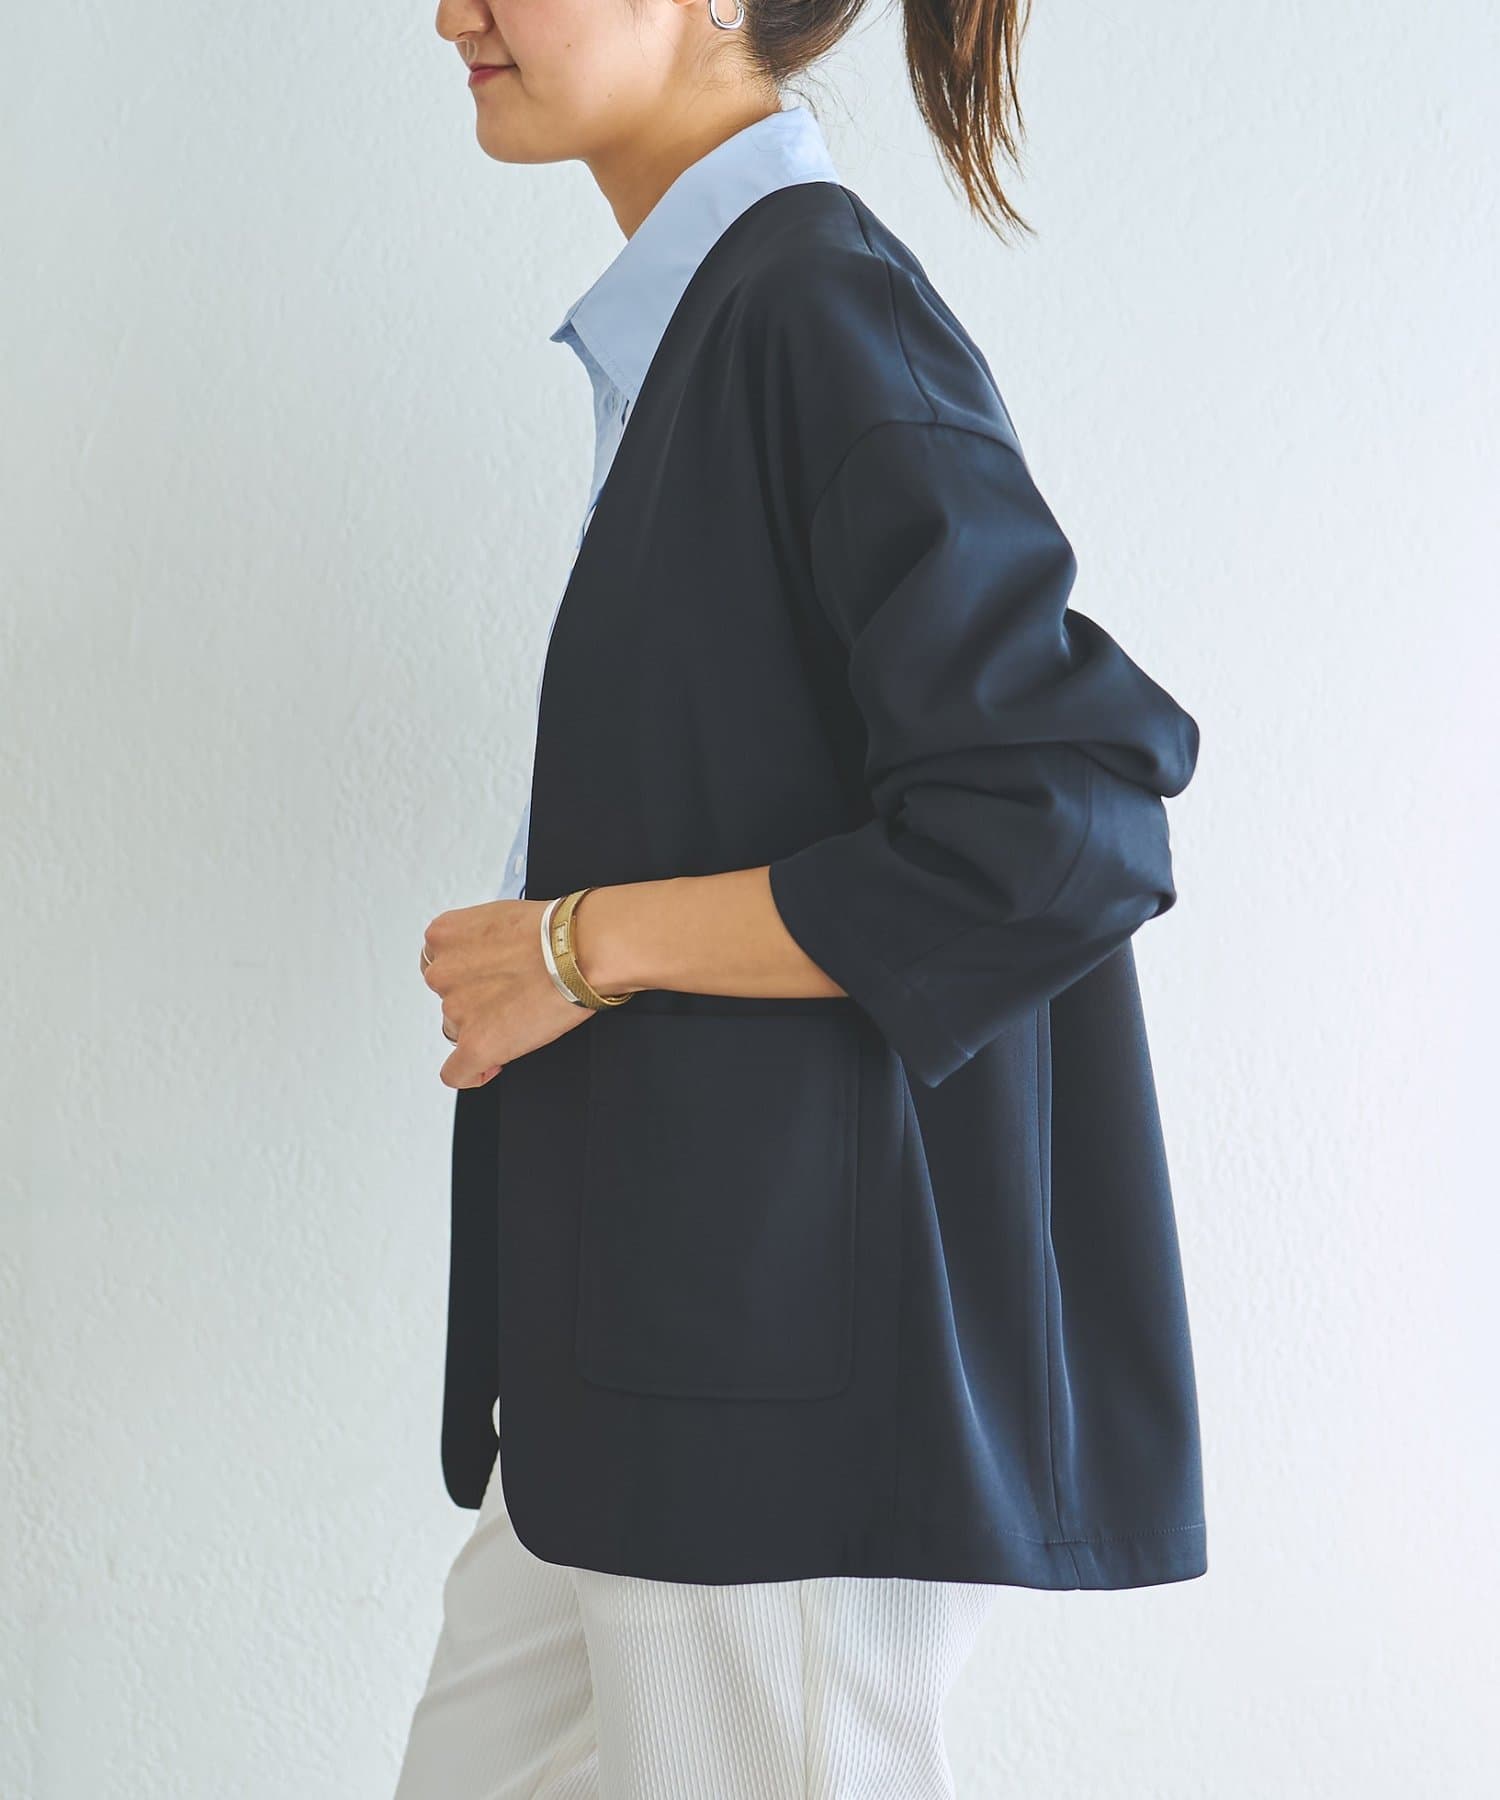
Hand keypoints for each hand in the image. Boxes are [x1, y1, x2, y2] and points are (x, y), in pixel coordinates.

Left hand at [420, 899, 595, 1088]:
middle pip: (447, 1000)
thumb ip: (477, 940)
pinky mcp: (475, 1045)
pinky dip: (473, 1073)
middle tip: (511, 998)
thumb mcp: (498, 916)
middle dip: (475, 1003)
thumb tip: (487, 960)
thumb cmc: (555, 931)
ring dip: (483, 1029)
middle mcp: (442, 972)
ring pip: (456, 1032)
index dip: (466, 978)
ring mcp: (456, 1010)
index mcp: (443, 936)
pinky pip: (457, 1073)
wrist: (580, 951)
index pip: (439, 966)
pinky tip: (493, 1063)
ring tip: (520, 1018)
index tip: (485, 983)